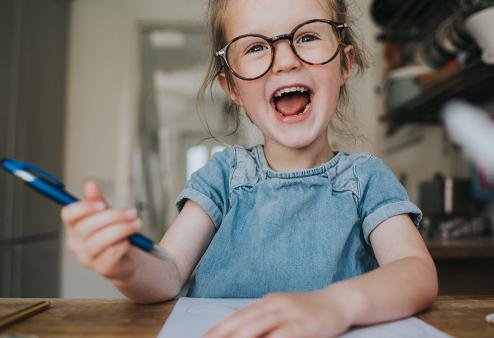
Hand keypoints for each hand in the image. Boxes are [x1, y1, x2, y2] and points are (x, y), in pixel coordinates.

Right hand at [61, 181, 141, 280]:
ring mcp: (87, 258)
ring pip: (99, 241)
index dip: (84, 208)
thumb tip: (89, 184)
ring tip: (137, 224)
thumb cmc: (114, 234)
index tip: (103, 204)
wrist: (127, 258)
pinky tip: (129, 241)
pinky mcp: (101, 268)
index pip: (69, 215)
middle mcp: (76, 243)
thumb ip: (97, 201)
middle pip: (87, 226)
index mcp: (74, 226)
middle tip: (132, 212)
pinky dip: (122, 245)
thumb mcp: (106, 214)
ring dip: (122, 229)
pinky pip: (110, 254)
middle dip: (113, 216)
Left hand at [204, 290, 350, 337]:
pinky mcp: (304, 324)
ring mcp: (290, 313)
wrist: (338, 302)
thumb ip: (263, 322)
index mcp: (267, 302)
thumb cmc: (307, 311)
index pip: (237, 317)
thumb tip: (240, 333)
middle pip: (243, 322)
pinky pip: (284, 334)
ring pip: (258, 326)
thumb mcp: (282, 312)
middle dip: (223, 335)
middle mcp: (274, 305)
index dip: (219, 329)